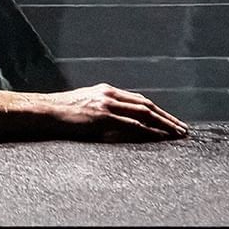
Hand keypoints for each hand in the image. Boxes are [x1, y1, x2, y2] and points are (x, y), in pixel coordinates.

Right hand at [42, 83, 189, 141]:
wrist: (45, 110)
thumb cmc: (62, 110)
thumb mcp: (86, 103)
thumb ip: (103, 107)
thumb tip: (117, 118)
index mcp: (107, 90)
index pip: (140, 99)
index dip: (158, 110)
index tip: (171, 120)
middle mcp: (109, 94)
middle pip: (147, 105)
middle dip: (167, 117)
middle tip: (182, 129)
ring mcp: (107, 105)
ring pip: (144, 113)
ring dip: (164, 124)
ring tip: (177, 135)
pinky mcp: (102, 117)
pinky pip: (132, 124)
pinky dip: (148, 131)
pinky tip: (159, 137)